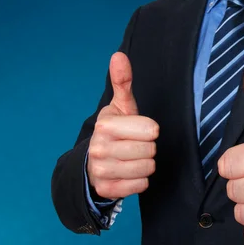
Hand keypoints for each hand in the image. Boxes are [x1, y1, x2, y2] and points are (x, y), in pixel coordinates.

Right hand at [87, 52, 158, 199]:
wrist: (92, 162)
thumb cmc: (115, 132)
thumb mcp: (120, 107)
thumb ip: (123, 82)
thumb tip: (119, 55)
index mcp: (105, 126)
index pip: (151, 131)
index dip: (149, 131)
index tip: (139, 131)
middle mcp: (99, 148)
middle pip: (150, 151)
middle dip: (147, 149)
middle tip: (135, 146)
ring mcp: (101, 170)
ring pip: (147, 169)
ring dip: (145, 166)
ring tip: (132, 159)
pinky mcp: (107, 189)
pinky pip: (140, 186)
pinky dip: (139, 181)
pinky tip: (128, 173)